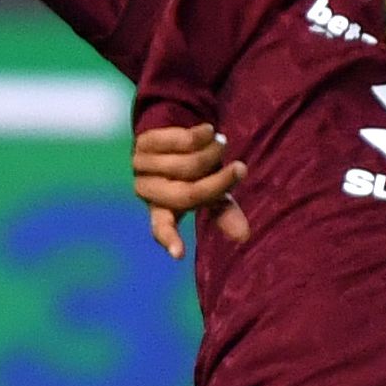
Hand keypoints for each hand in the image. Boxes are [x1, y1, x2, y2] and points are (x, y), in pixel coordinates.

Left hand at [132, 118, 247, 257]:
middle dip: (218, 183)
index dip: (171, 240)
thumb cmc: (195, 169)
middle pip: (185, 195)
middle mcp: (146, 191)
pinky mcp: (143, 141)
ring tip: (223, 145)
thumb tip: (244, 237)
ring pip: (184, 165)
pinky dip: (200, 136)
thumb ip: (224, 212)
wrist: (174, 131)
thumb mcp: (210, 192)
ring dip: (212, 154)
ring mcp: (142, 166)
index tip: (179, 254)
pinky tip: (209, 131)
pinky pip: (178, 142)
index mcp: (160, 210)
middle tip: (241, 169)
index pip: (161, 228)